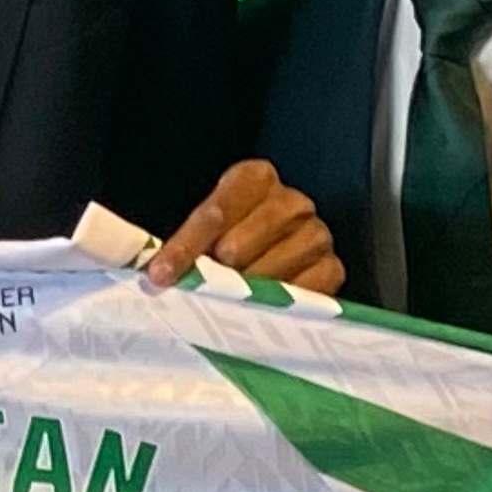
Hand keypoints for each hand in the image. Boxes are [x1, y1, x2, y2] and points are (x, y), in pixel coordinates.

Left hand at [144, 159, 343, 292]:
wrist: (271, 250)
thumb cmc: (231, 236)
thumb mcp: (207, 227)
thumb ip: (188, 241)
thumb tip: (159, 273)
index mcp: (256, 177)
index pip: (216, 211)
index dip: (186, 245)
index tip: (161, 274)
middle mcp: (292, 202)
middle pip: (244, 240)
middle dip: (217, 270)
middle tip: (197, 293)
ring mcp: (316, 234)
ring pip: (274, 268)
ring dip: (245, 291)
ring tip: (225, 306)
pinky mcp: (332, 268)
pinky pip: (305, 292)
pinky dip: (280, 306)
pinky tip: (260, 314)